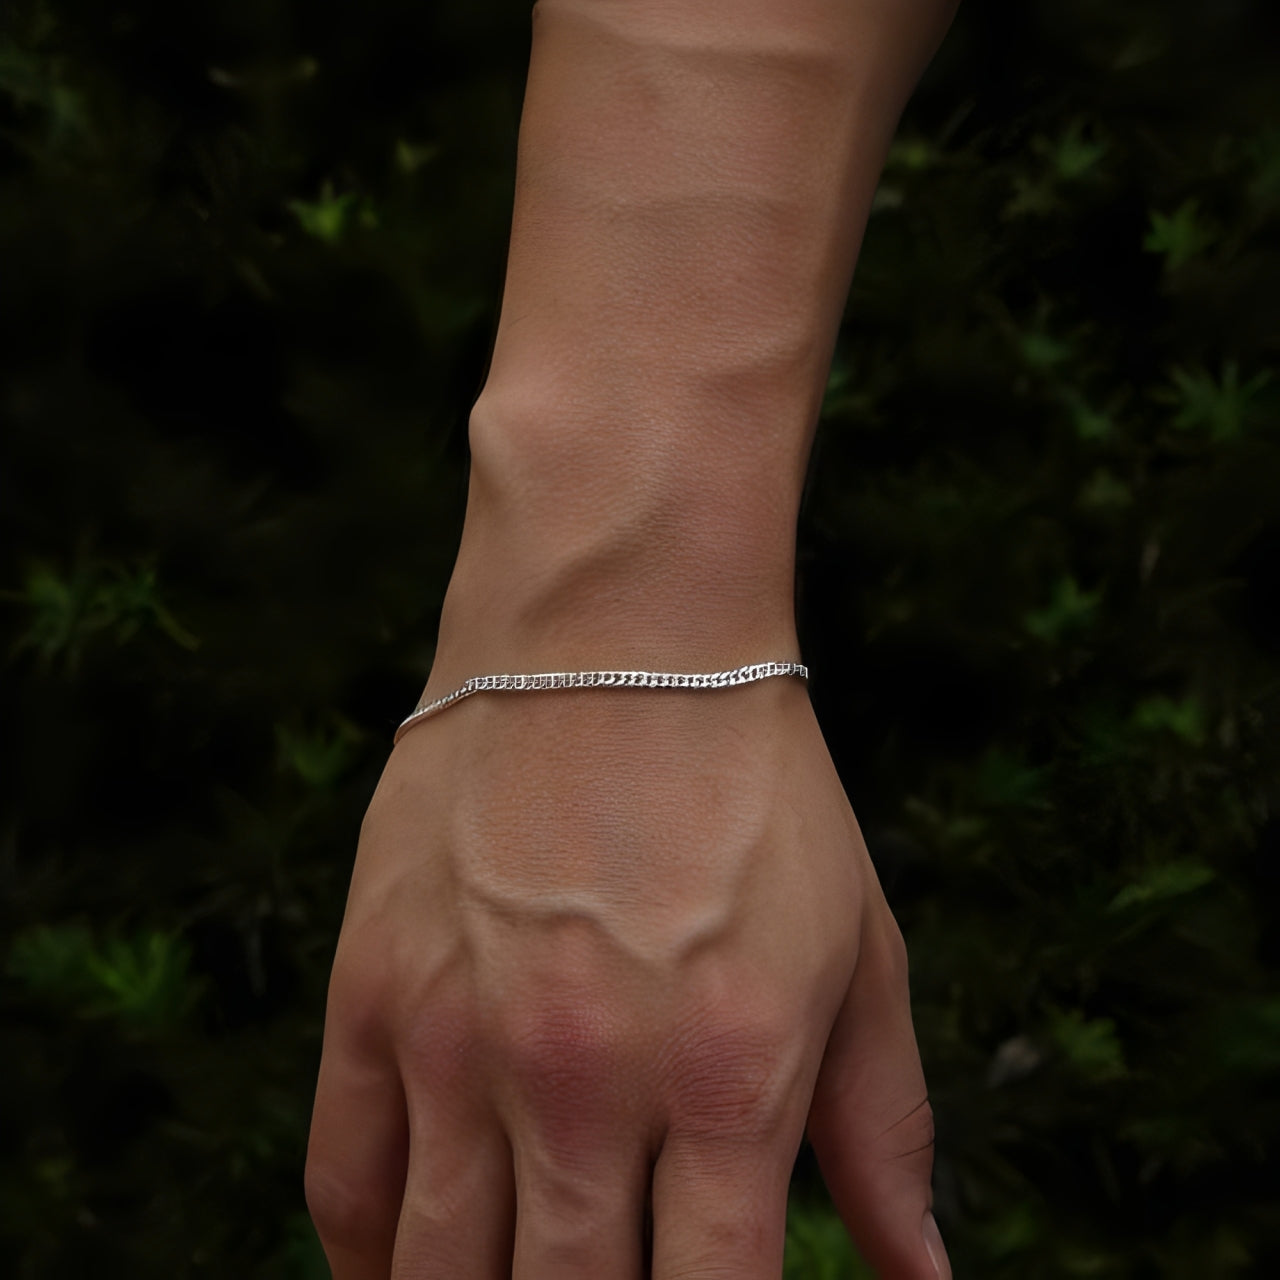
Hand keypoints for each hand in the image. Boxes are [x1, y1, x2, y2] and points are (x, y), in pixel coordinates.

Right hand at [305, 675, 947, 1277]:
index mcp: (730, 1076)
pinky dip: (371, 1261)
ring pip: (440, 1278)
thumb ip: (885, 1133)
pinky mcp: (373, 988)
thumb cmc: (754, 793)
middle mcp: (586, 1076)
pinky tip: (407, 1270)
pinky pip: (344, 1184)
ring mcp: (461, 1036)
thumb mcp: (853, 952)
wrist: (613, 639)